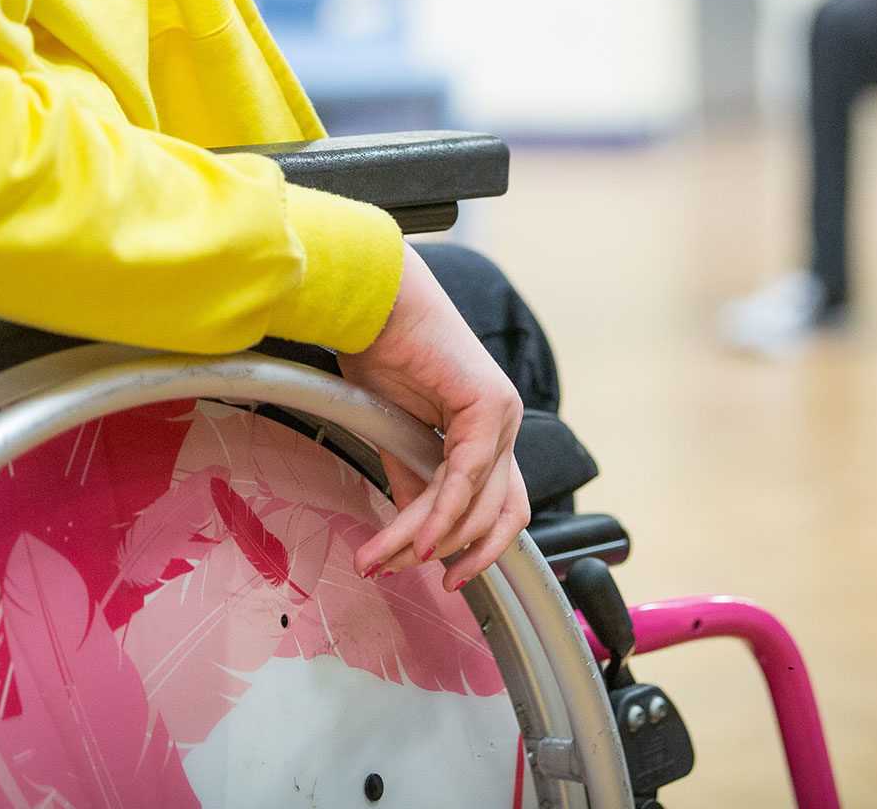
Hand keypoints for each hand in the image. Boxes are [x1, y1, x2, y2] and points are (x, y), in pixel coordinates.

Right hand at [344, 243, 529, 590]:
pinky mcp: (489, 404)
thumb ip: (412, 482)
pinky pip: (466, 477)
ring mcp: (503, 413)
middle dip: (457, 553)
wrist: (372, 299)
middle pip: (499, 512)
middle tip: (417, 577)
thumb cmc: (382, 347)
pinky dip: (440, 515)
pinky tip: (414, 541)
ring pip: (477, 502)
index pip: (500, 505)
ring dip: (428, 539)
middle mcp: (505, 421)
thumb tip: (412, 532)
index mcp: (488, 427)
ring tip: (386, 560)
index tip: (445, 578)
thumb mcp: (396, 433)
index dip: (478, 547)